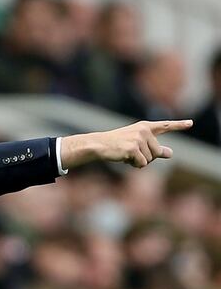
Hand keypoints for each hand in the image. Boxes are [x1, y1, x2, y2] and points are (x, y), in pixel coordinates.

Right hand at [60, 120, 192, 168]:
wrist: (98, 145)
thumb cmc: (116, 145)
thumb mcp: (137, 144)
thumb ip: (154, 148)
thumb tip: (171, 153)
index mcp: (145, 127)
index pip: (165, 126)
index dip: (179, 125)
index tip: (191, 123)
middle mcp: (144, 130)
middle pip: (157, 152)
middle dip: (146, 157)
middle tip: (131, 154)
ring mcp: (138, 138)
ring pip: (150, 159)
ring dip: (139, 162)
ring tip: (126, 155)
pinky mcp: (133, 147)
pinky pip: (142, 163)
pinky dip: (134, 164)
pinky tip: (124, 158)